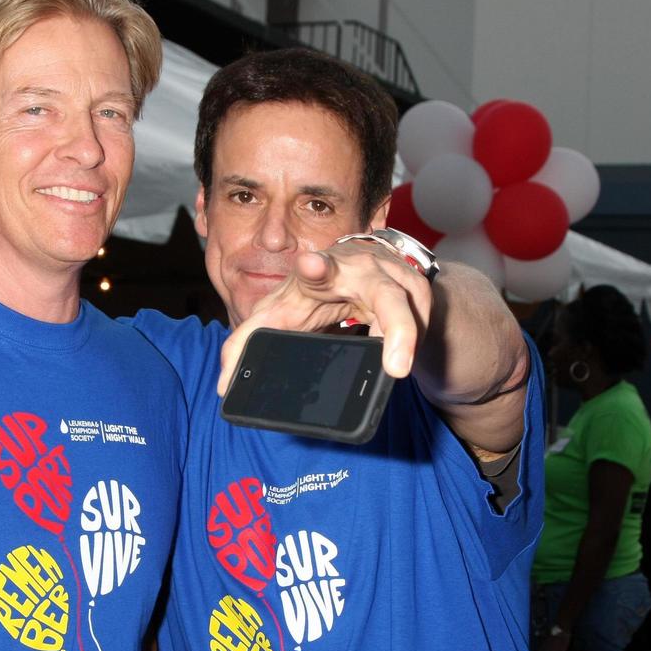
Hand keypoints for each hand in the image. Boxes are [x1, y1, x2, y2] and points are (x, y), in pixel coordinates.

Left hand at [218, 241, 430, 395]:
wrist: (361, 269)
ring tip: (396, 363)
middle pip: (389, 299)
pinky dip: (414, 342)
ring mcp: (398, 277)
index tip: (312, 264)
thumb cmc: (314, 291)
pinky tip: (401, 349)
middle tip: (396, 367)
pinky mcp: (422, 289)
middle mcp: (365, 269)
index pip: (320, 266)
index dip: (318, 266)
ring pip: (415, 315)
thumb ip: (246, 343)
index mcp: (323, 271)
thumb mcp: (279, 312)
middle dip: (398, 329)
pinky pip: (425, 324)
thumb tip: (225, 387)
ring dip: (408, 342)